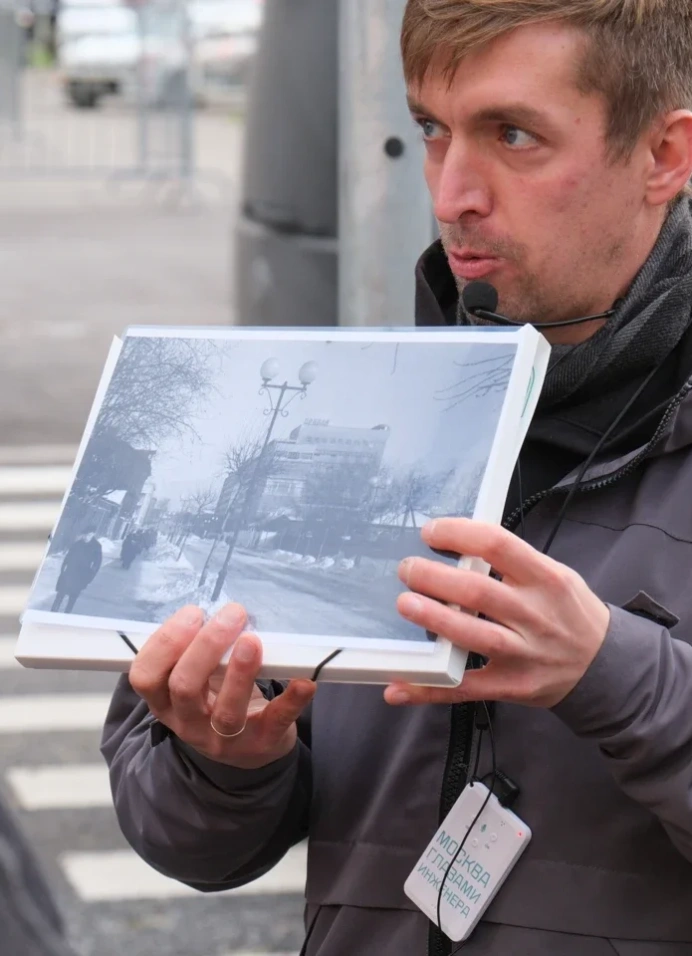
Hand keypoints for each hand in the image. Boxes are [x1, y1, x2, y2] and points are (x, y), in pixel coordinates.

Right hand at [129, 603, 315, 769]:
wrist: (251, 746)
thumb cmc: (218, 698)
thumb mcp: (198, 678)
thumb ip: (198, 651)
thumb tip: (218, 610)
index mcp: (166, 701)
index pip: (145, 677)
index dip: (165, 643)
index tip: (194, 613)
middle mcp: (188, 723)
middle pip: (184, 688)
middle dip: (206, 646)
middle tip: (232, 614)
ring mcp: (224, 739)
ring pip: (225, 712)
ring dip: (239, 673)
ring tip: (252, 641)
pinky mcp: (262, 742)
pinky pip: (276, 722)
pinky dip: (291, 701)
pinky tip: (304, 681)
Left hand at [385, 518, 609, 708]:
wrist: (605, 666)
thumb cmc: (569, 612)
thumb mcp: (555, 575)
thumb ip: (512, 562)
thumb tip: (457, 542)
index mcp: (546, 579)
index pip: (498, 545)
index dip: (459, 534)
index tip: (430, 532)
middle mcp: (536, 615)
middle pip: (479, 591)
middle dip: (436, 578)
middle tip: (407, 569)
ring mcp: (524, 653)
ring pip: (474, 636)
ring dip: (435, 620)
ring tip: (405, 604)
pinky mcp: (512, 686)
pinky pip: (465, 688)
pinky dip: (429, 689)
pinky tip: (399, 685)